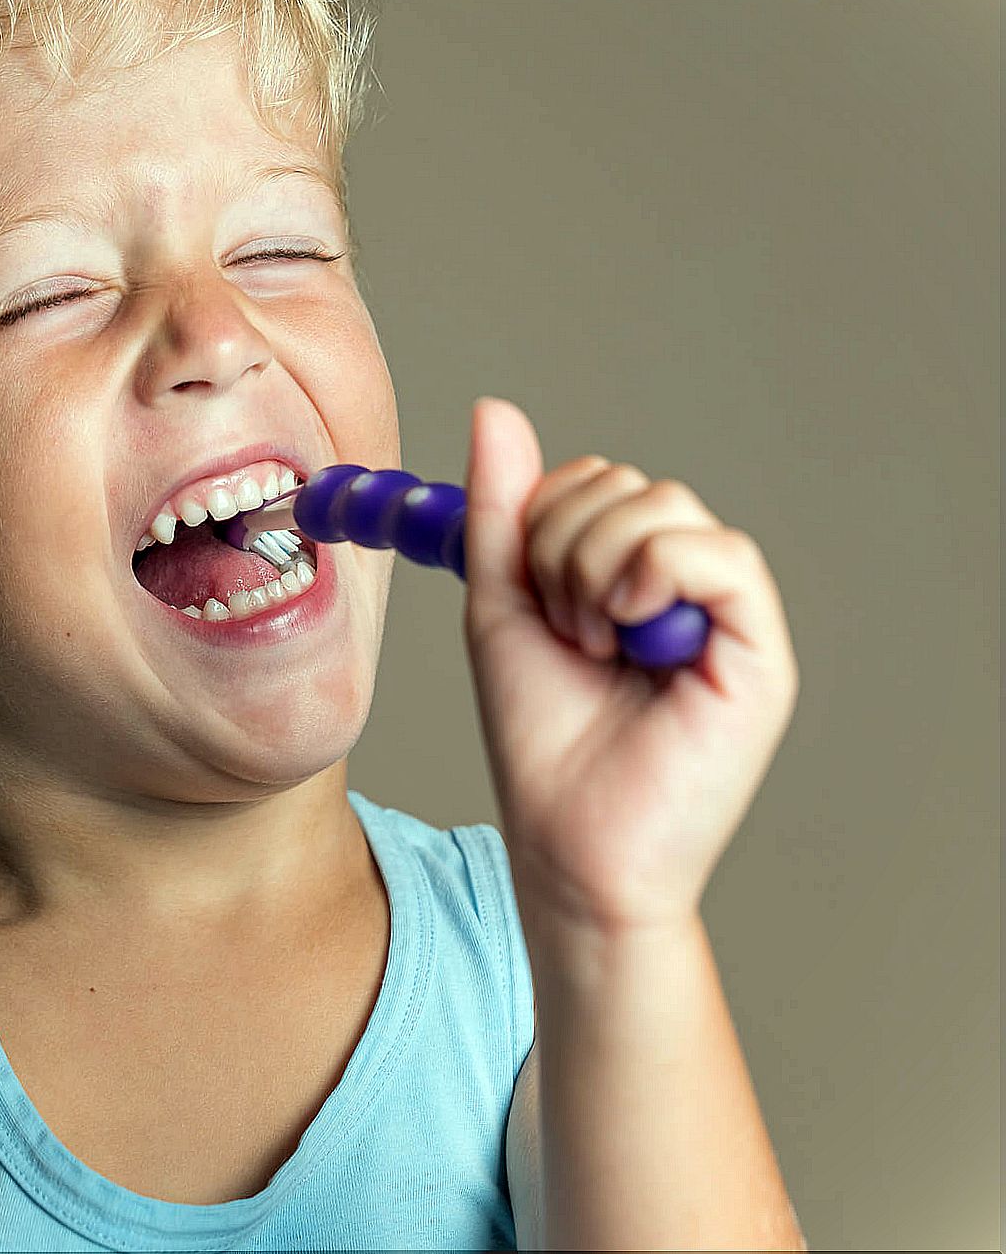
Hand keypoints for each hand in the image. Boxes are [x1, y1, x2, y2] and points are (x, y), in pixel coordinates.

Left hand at [461, 398, 799, 931]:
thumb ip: (501, 513)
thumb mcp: (501, 606)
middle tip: (563, 630)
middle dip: (561, 548)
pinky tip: (630, 635)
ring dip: (595, 570)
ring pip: (665, 507)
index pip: (593, 478)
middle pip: (626, 484)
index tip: (528, 591)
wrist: (567, 842)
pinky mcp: (758, 647)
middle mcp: (681, 583)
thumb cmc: (538, 738)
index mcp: (625, 571)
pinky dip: (653, 578)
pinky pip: (719, 554)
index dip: (542, 515)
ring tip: (592, 645)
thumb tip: (495, 411)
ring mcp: (723, 612)